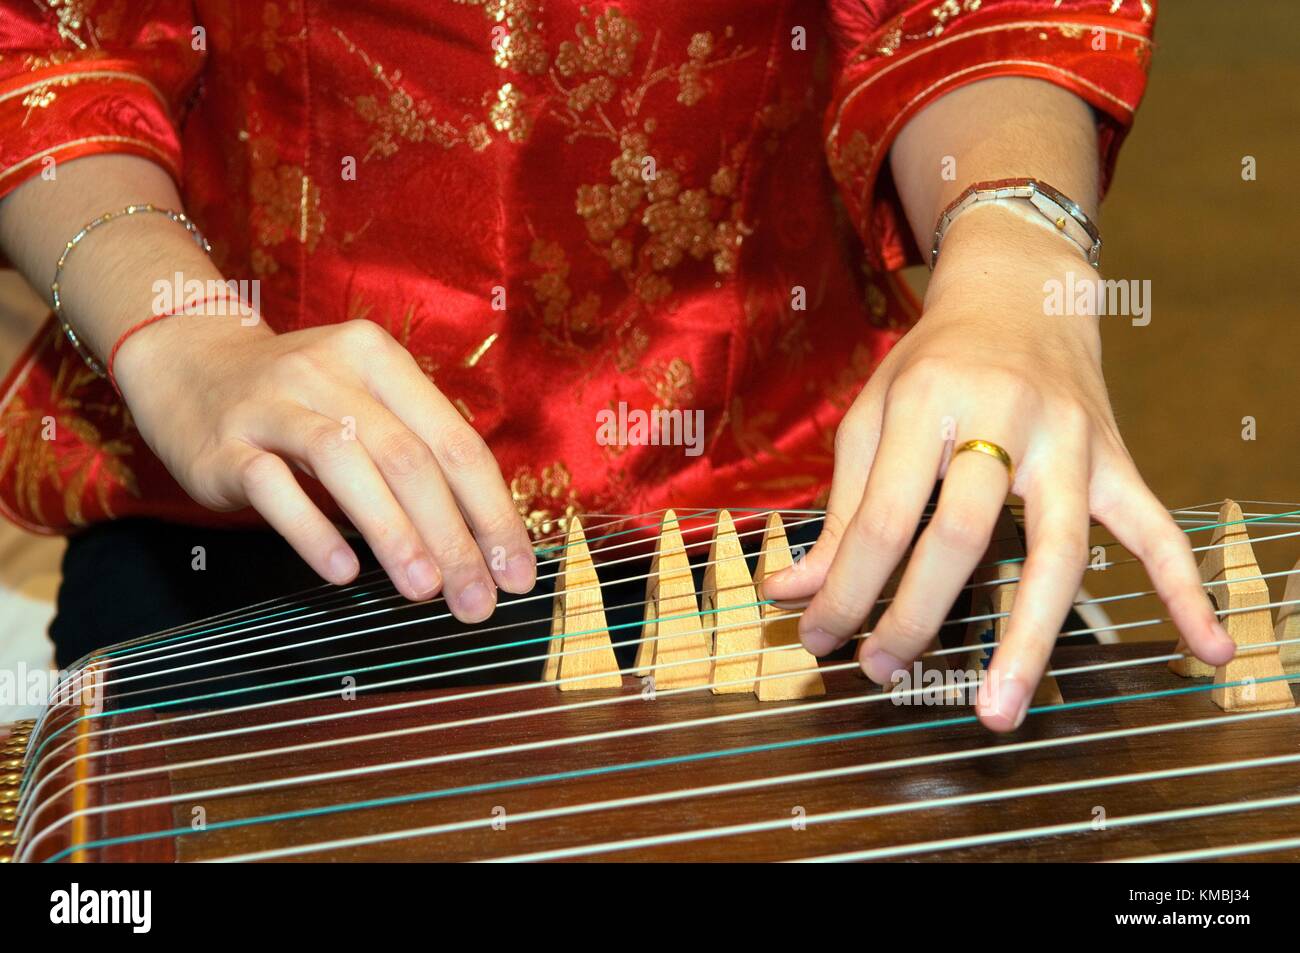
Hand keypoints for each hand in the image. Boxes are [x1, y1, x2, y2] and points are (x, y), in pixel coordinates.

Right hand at [113, 315, 535, 619]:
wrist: (187, 363)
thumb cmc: (300, 402)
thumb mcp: (364, 405)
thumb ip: (417, 458)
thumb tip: (483, 546)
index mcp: (381, 361)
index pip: (455, 441)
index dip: (492, 511)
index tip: (516, 572)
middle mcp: (331, 371)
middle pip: (408, 457)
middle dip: (453, 537)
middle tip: (477, 601)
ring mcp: (274, 404)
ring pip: (345, 464)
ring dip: (393, 533)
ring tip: (424, 591)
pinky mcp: (225, 443)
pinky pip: (273, 487)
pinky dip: (312, 530)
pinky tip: (343, 573)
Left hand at [763, 219, 1234, 730]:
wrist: (1020, 291)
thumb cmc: (933, 362)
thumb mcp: (873, 414)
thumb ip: (842, 506)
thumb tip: (794, 595)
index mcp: (929, 402)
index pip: (883, 518)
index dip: (845, 589)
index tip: (818, 639)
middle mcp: (1003, 418)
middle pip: (961, 537)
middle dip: (913, 616)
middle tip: (879, 672)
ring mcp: (1070, 441)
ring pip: (1055, 551)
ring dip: (1025, 638)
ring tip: (997, 711)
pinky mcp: (1116, 459)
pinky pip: (1156, 528)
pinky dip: (1185, 589)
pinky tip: (1206, 649)